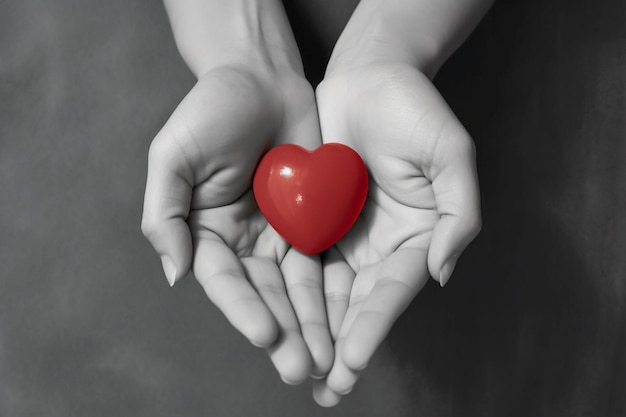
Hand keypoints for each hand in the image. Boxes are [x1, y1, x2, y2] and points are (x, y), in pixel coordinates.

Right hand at [141, 1, 332, 383]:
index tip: (265, 333)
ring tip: (325, 361)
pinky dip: (330, 295)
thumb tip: (175, 273)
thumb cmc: (212, 110)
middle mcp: (242, 242)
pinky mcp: (311, 223)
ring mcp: (278, 235)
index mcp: (205, 232)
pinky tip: (342, 323)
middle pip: (263, 295)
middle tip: (301, 367)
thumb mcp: (173, 155)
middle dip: (282, 332)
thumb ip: (165, 213)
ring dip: (309, 326)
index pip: (224, 280)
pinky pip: (322, 263)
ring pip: (295, 289)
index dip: (243, 308)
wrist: (263, 79)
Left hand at [312, 62, 480, 404]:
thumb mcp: (451, 153)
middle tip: (323, 389)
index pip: (393, 291)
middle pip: (360, 304)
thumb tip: (441, 272)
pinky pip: (302, 262)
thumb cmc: (416, 110)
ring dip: (315, 332)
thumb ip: (457, 213)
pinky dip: (293, 295)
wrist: (371, 77)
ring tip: (299, 370)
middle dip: (342, 347)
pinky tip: (279, 322)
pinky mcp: (316, 221)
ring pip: (328, 293)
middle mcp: (382, 246)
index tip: (351, 359)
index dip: (373, 326)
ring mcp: (348, 236)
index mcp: (417, 238)